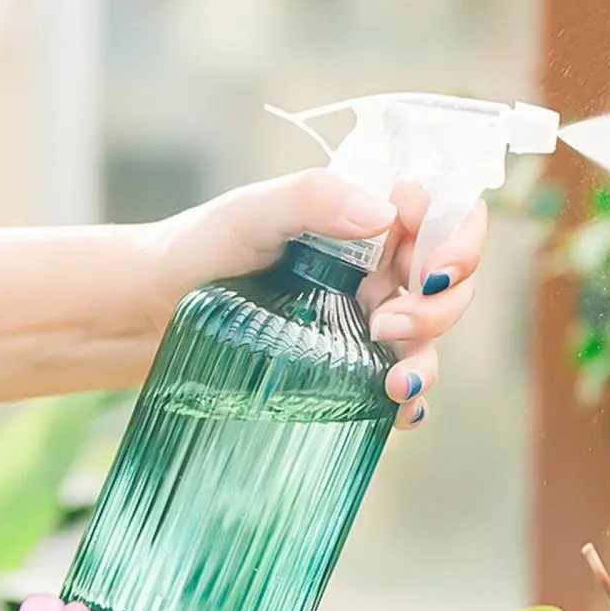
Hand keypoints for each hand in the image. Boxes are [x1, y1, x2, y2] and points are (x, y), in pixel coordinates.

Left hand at [147, 169, 486, 428]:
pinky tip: (399, 413)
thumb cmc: (199, 247)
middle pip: (448, 286)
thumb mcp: (252, 212)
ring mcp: (364, 322)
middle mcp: (376, 271)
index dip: (458, 241)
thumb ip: (315, 198)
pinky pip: (399, 386)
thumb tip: (386, 213)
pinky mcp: (348, 367)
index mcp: (367, 222)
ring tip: (393, 383)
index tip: (428, 268)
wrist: (151, 308)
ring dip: (427, 360)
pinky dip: (411, 403)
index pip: (445, 218)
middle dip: (439, 309)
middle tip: (388, 325)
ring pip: (429, 339)